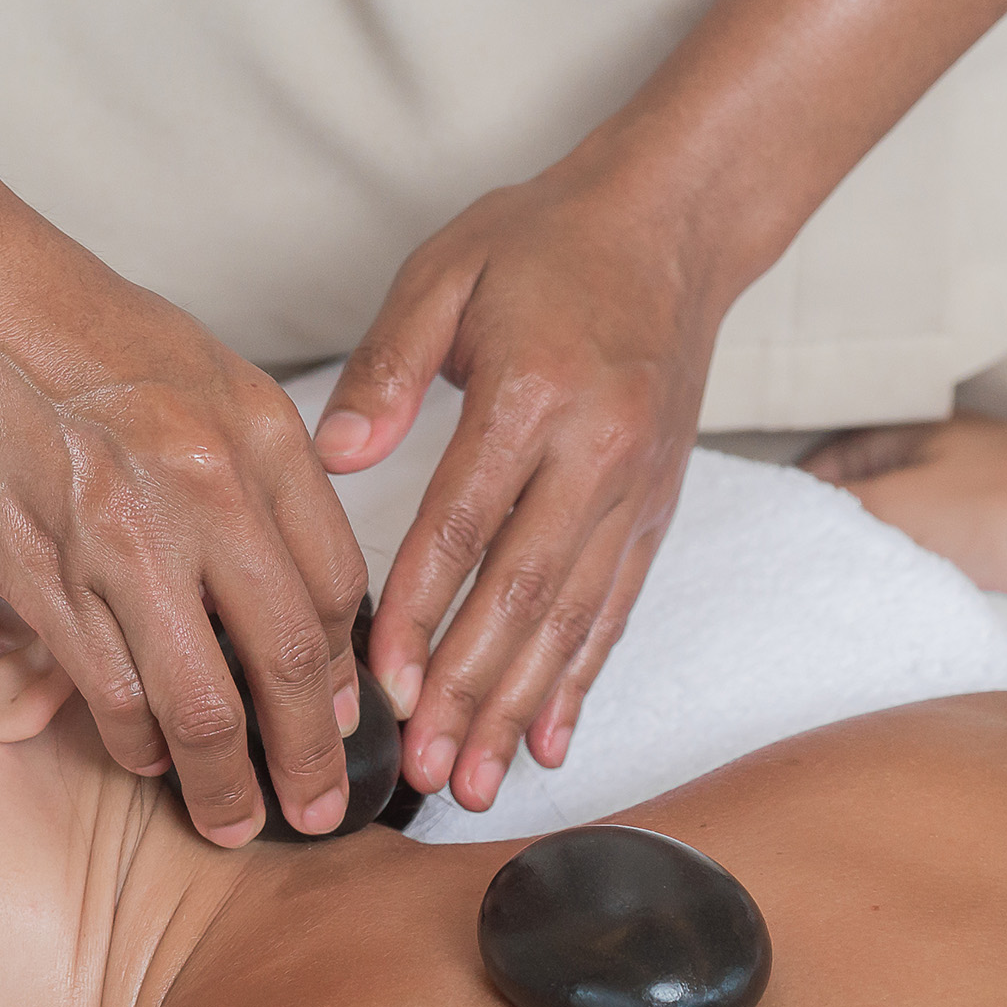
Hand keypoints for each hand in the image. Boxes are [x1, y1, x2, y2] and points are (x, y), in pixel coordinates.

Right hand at [0, 209, 376, 847]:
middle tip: (318, 807)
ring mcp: (119, 539)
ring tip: (231, 817)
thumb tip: (287, 576)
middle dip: (313, 757)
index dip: (346, 673)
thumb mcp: (203, 372)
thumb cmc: (64, 317)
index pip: (337, 588)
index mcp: (258, 435)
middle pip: (289, 664)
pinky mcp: (37, 572)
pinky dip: (135, 741)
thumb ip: (257, 470)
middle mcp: (204, 490)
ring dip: (223, 782)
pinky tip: (146, 757)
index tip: (346, 716)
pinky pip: (109, 691)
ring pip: (200, 705)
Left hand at [316, 158, 729, 812]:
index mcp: (535, 394)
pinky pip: (616, 611)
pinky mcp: (657, 510)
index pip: (466, 524)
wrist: (672, 226)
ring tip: (479, 781)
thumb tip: (334, 454)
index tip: (382, 682)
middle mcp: (598, 452)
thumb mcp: (446, 272)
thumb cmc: (546, 242)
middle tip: (427, 767)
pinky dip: (582, 682)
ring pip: (574, 620)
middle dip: (473, 692)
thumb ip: (388, 365)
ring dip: (524, 709)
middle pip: (526, 595)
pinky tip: (552, 741)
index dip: (423, 610)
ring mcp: (637, 489)